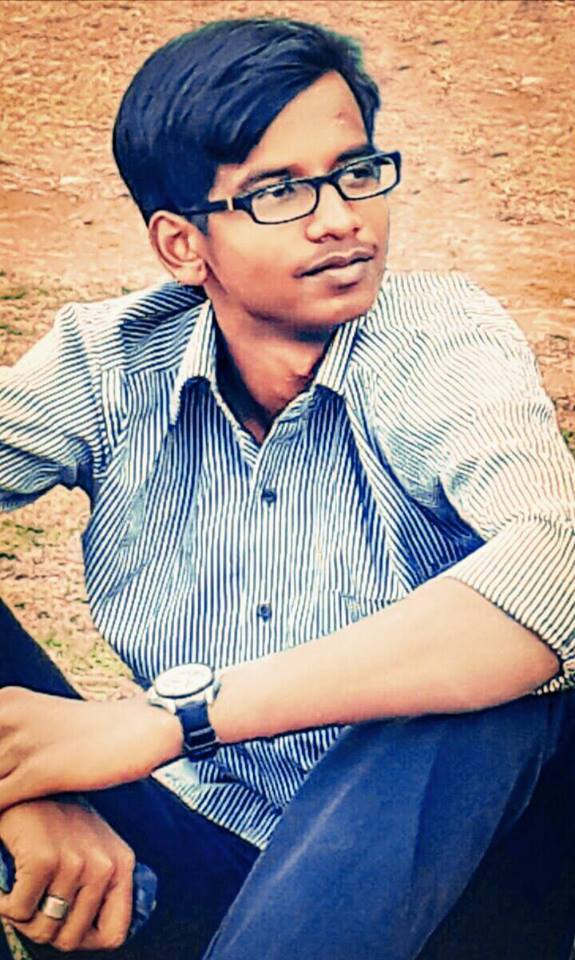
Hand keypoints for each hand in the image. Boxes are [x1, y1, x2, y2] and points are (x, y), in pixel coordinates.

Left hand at [0, 687, 182, 808]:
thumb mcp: (45, 725)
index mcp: (6, 701)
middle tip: (4, 793)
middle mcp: (8, 714)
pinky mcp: (41, 770)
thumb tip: (1, 770)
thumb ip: (11, 742)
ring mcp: (23, 741)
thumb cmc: (96, 734)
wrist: (144, 729)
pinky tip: (1, 829)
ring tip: (1, 818)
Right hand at [0, 798, 134, 951]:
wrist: (28, 787)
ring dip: (22, 917)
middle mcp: (104, 865)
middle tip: (33, 906)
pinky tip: (7, 884)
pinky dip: (5, 904)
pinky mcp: (44, 859)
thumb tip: (98, 935)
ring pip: (42, 929)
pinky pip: (19, 912)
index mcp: (122, 864)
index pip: (114, 934)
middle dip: (44, 930)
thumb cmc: (57, 821)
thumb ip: (101, 888)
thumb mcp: (93, 849)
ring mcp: (75, 862)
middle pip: (70, 939)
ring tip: (21, 891)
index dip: (84, 942)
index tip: (64, 928)